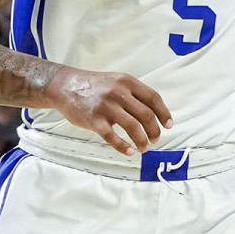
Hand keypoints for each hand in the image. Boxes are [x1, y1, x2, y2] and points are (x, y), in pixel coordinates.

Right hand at [47, 68, 172, 155]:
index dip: (164, 113)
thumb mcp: (116, 81)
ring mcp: (106, 106)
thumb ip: (133, 93)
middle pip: (146, 114)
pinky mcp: (94, 120)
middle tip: (155, 139)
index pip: (153, 98)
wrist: (65, 86)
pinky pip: (112, 137)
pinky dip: (123, 147)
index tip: (169, 125)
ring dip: (142, 140)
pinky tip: (129, 152)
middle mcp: (119, 93)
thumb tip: (153, 112)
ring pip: (132, 127)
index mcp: (127, 82)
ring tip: (144, 148)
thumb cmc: (94, 86)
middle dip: (154, 130)